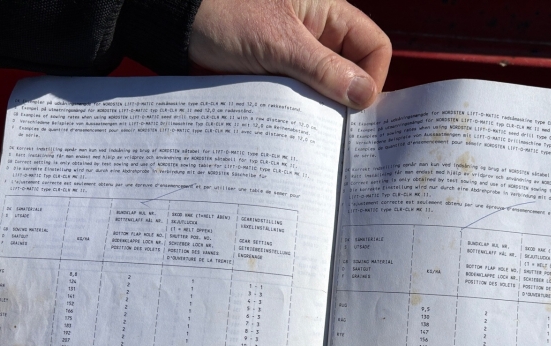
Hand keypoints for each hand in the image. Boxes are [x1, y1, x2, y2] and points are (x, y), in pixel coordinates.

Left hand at [189, 0, 390, 108]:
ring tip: (307, 126)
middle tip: (334, 128)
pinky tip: (288, 123)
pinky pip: (300, 94)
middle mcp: (318, 32)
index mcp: (328, 12)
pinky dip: (297, 110)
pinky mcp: (276, 71)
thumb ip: (323, 69)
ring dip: (319, 108)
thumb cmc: (223, 14)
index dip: (372, 78)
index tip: (355, 107)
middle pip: (353, 71)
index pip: (374, 47)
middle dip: (345, 99)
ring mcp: (297, 53)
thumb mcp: (278, 44)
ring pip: (326, 88)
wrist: (176, 20)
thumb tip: (364, 95)